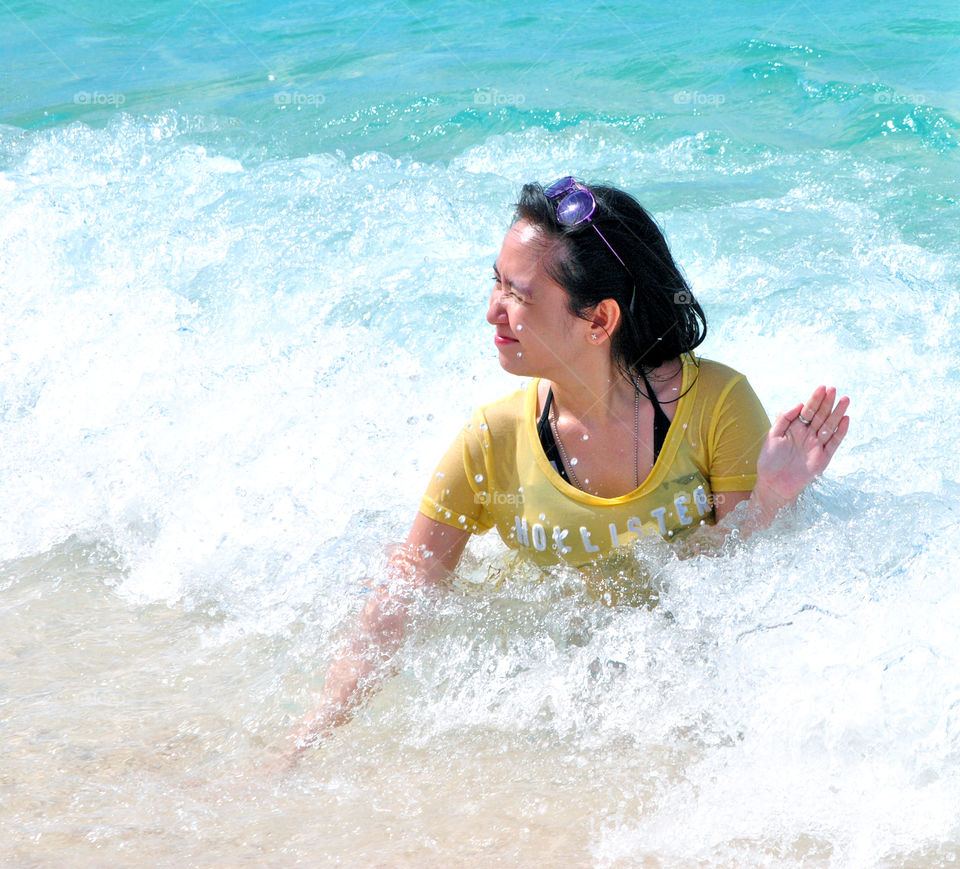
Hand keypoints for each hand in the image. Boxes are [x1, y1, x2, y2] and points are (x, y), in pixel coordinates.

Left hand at [755, 385, 849, 508]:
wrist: (773, 484)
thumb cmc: (769, 460)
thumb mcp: (773, 435)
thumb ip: (784, 418)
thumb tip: (800, 404)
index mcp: (795, 428)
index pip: (808, 410)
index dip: (815, 399)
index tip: (822, 387)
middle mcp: (808, 435)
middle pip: (820, 416)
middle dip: (827, 402)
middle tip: (834, 389)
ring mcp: (817, 445)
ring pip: (829, 426)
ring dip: (837, 413)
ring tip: (844, 400)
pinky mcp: (823, 458)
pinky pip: (834, 443)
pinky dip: (840, 432)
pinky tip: (845, 419)